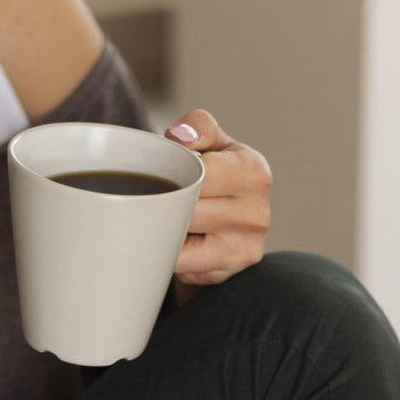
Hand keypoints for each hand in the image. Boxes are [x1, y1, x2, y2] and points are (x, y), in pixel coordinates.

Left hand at [165, 110, 270, 287]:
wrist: (232, 224)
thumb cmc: (217, 176)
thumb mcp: (213, 143)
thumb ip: (198, 127)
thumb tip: (179, 137)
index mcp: (253, 172)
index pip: (199, 175)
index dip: (171, 176)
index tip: (157, 178)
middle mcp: (256, 213)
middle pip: (186, 211)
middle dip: (160, 206)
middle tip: (144, 201)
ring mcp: (243, 247)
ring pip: (179, 241)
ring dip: (161, 232)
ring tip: (157, 220)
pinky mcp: (227, 272)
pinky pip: (181, 265)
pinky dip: (169, 254)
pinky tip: (172, 242)